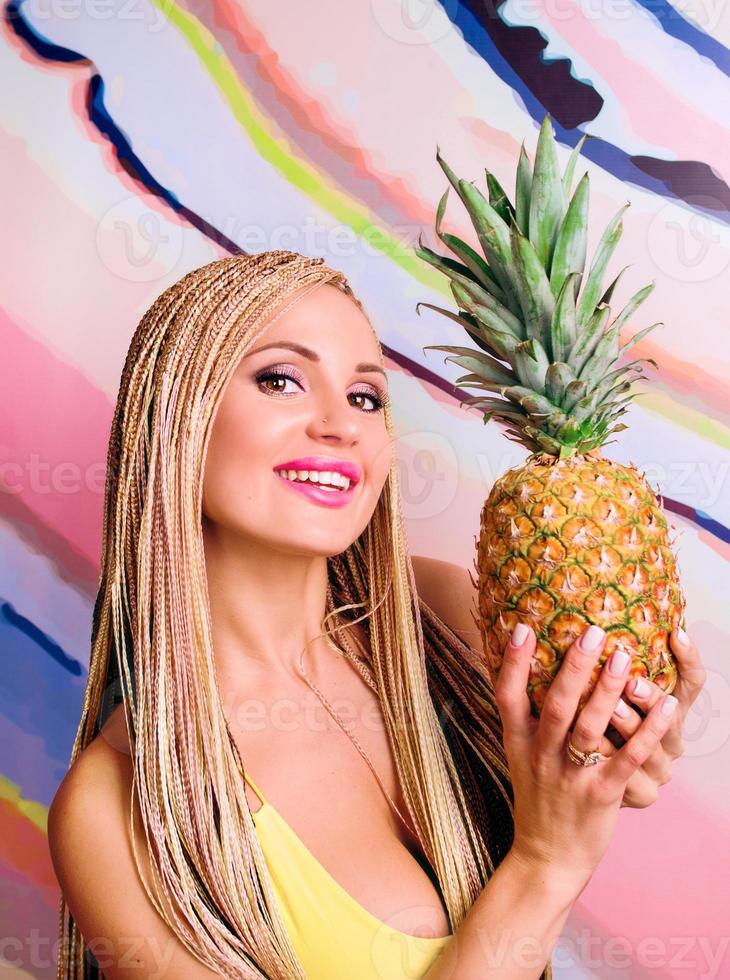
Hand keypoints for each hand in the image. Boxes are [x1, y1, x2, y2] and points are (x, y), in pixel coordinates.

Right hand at [494, 622, 677, 886]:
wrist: (547, 856)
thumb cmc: (537, 797)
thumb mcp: (517, 756)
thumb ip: (522, 717)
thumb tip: (522, 667)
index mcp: (518, 742)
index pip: (508, 696)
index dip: (513, 662)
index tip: (522, 627)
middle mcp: (541, 755)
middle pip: (556, 706)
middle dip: (574, 668)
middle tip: (592, 632)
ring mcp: (571, 776)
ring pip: (591, 728)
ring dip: (610, 692)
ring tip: (626, 658)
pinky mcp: (601, 794)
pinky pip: (628, 758)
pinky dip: (648, 731)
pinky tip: (667, 707)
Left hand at [597, 627, 705, 807]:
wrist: (592, 795)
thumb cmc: (603, 734)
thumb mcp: (611, 699)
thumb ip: (613, 670)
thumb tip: (603, 628)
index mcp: (671, 713)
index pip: (692, 682)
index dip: (688, 659)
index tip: (675, 634)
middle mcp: (671, 741)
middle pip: (671, 717)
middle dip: (650, 697)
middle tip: (631, 681)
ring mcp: (658, 770)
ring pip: (648, 747)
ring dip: (629, 725)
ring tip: (611, 708)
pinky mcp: (641, 793)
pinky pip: (625, 773)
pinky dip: (608, 754)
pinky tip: (590, 741)